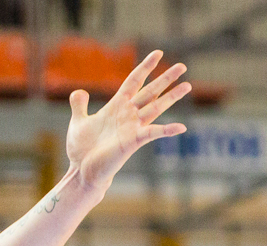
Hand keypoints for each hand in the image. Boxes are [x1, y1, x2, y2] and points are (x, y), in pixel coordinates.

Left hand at [65, 50, 190, 194]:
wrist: (81, 171)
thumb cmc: (81, 149)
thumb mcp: (78, 122)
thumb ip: (79, 106)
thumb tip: (78, 93)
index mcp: (116, 107)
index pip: (134, 81)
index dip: (145, 67)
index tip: (158, 53)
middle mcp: (128, 115)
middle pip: (150, 91)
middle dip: (165, 78)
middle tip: (183, 66)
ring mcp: (132, 127)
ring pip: (156, 107)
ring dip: (172, 97)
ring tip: (188, 85)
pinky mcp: (132, 141)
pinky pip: (152, 133)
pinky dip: (166, 130)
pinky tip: (181, 127)